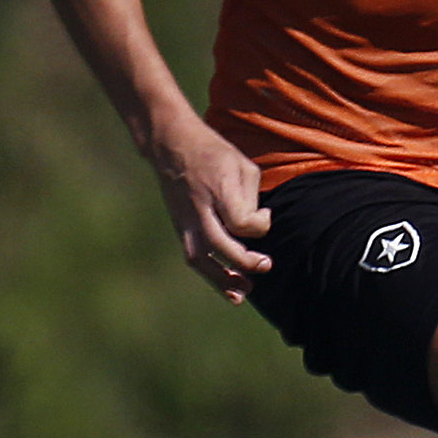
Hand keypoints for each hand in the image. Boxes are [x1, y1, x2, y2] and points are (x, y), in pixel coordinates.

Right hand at [148, 112, 272, 302]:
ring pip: (200, 258)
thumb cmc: (214, 152)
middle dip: (244, 262)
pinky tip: (227, 288)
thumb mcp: (242, 165)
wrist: (171, 144)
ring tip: (243, 293)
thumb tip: (256, 226)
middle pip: (220, 244)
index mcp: (217, 188)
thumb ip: (253, 198)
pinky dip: (210, 275)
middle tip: (266, 266)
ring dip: (222, 279)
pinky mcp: (179, 226)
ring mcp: (184, 219)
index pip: (241, 221)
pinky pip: (193, 256)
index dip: (260, 223)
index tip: (264, 214)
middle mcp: (198, 207)